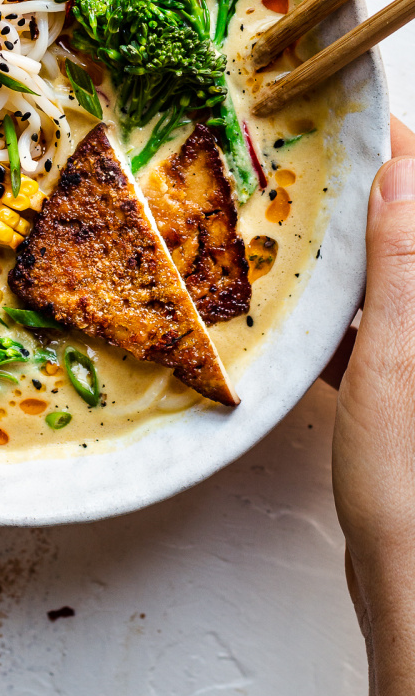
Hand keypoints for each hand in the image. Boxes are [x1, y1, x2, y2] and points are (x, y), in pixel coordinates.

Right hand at [332, 115, 414, 695]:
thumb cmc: (405, 476)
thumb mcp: (392, 358)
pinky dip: (341, 318)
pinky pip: (374, 331)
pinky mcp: (408, 389)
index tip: (360, 117)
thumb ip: (401, 266)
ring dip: (348, 257)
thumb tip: (401, 179)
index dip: (401, 154)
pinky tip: (301, 318)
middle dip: (367, 198)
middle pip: (409, 238)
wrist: (412, 578)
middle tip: (311, 166)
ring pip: (388, 283)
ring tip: (292, 230)